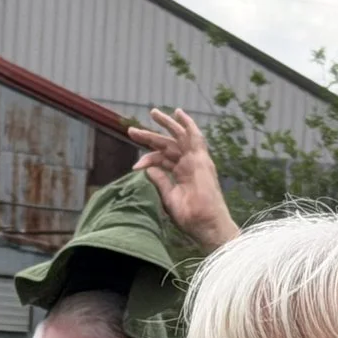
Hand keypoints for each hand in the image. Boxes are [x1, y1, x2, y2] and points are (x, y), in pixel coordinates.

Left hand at [129, 107, 239, 252]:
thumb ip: (160, 180)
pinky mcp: (201, 160)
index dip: (147, 159)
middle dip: (149, 136)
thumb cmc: (190, 217)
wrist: (206, 224)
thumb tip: (147, 169)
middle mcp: (189, 164)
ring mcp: (196, 161)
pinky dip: (188, 125)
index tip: (135, 166)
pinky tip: (178, 114)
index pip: (161, 159)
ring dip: (167, 123)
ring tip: (153, 113)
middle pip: (167, 145)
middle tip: (132, 131)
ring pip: (180, 136)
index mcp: (181, 173)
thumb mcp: (169, 197)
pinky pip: (195, 138)